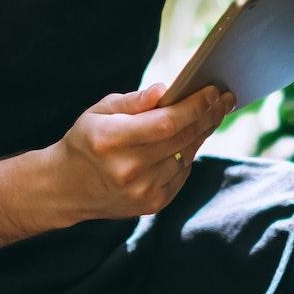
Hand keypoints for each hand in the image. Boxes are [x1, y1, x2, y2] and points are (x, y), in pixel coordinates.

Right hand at [46, 83, 232, 222]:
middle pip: (182, 139)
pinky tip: (194, 136)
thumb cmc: (86, 140)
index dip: (194, 106)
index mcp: (110, 140)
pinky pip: (182, 173)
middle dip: (208, 115)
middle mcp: (128, 170)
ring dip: (203, 133)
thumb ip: (134, 101)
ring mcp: (142, 191)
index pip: (165, 123)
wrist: (67, 188)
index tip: (213, 90)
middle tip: (225, 98)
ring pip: (187, 155)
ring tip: (214, 112)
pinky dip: (190, 152)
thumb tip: (165, 90)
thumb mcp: (99, 111)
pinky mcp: (152, 204)